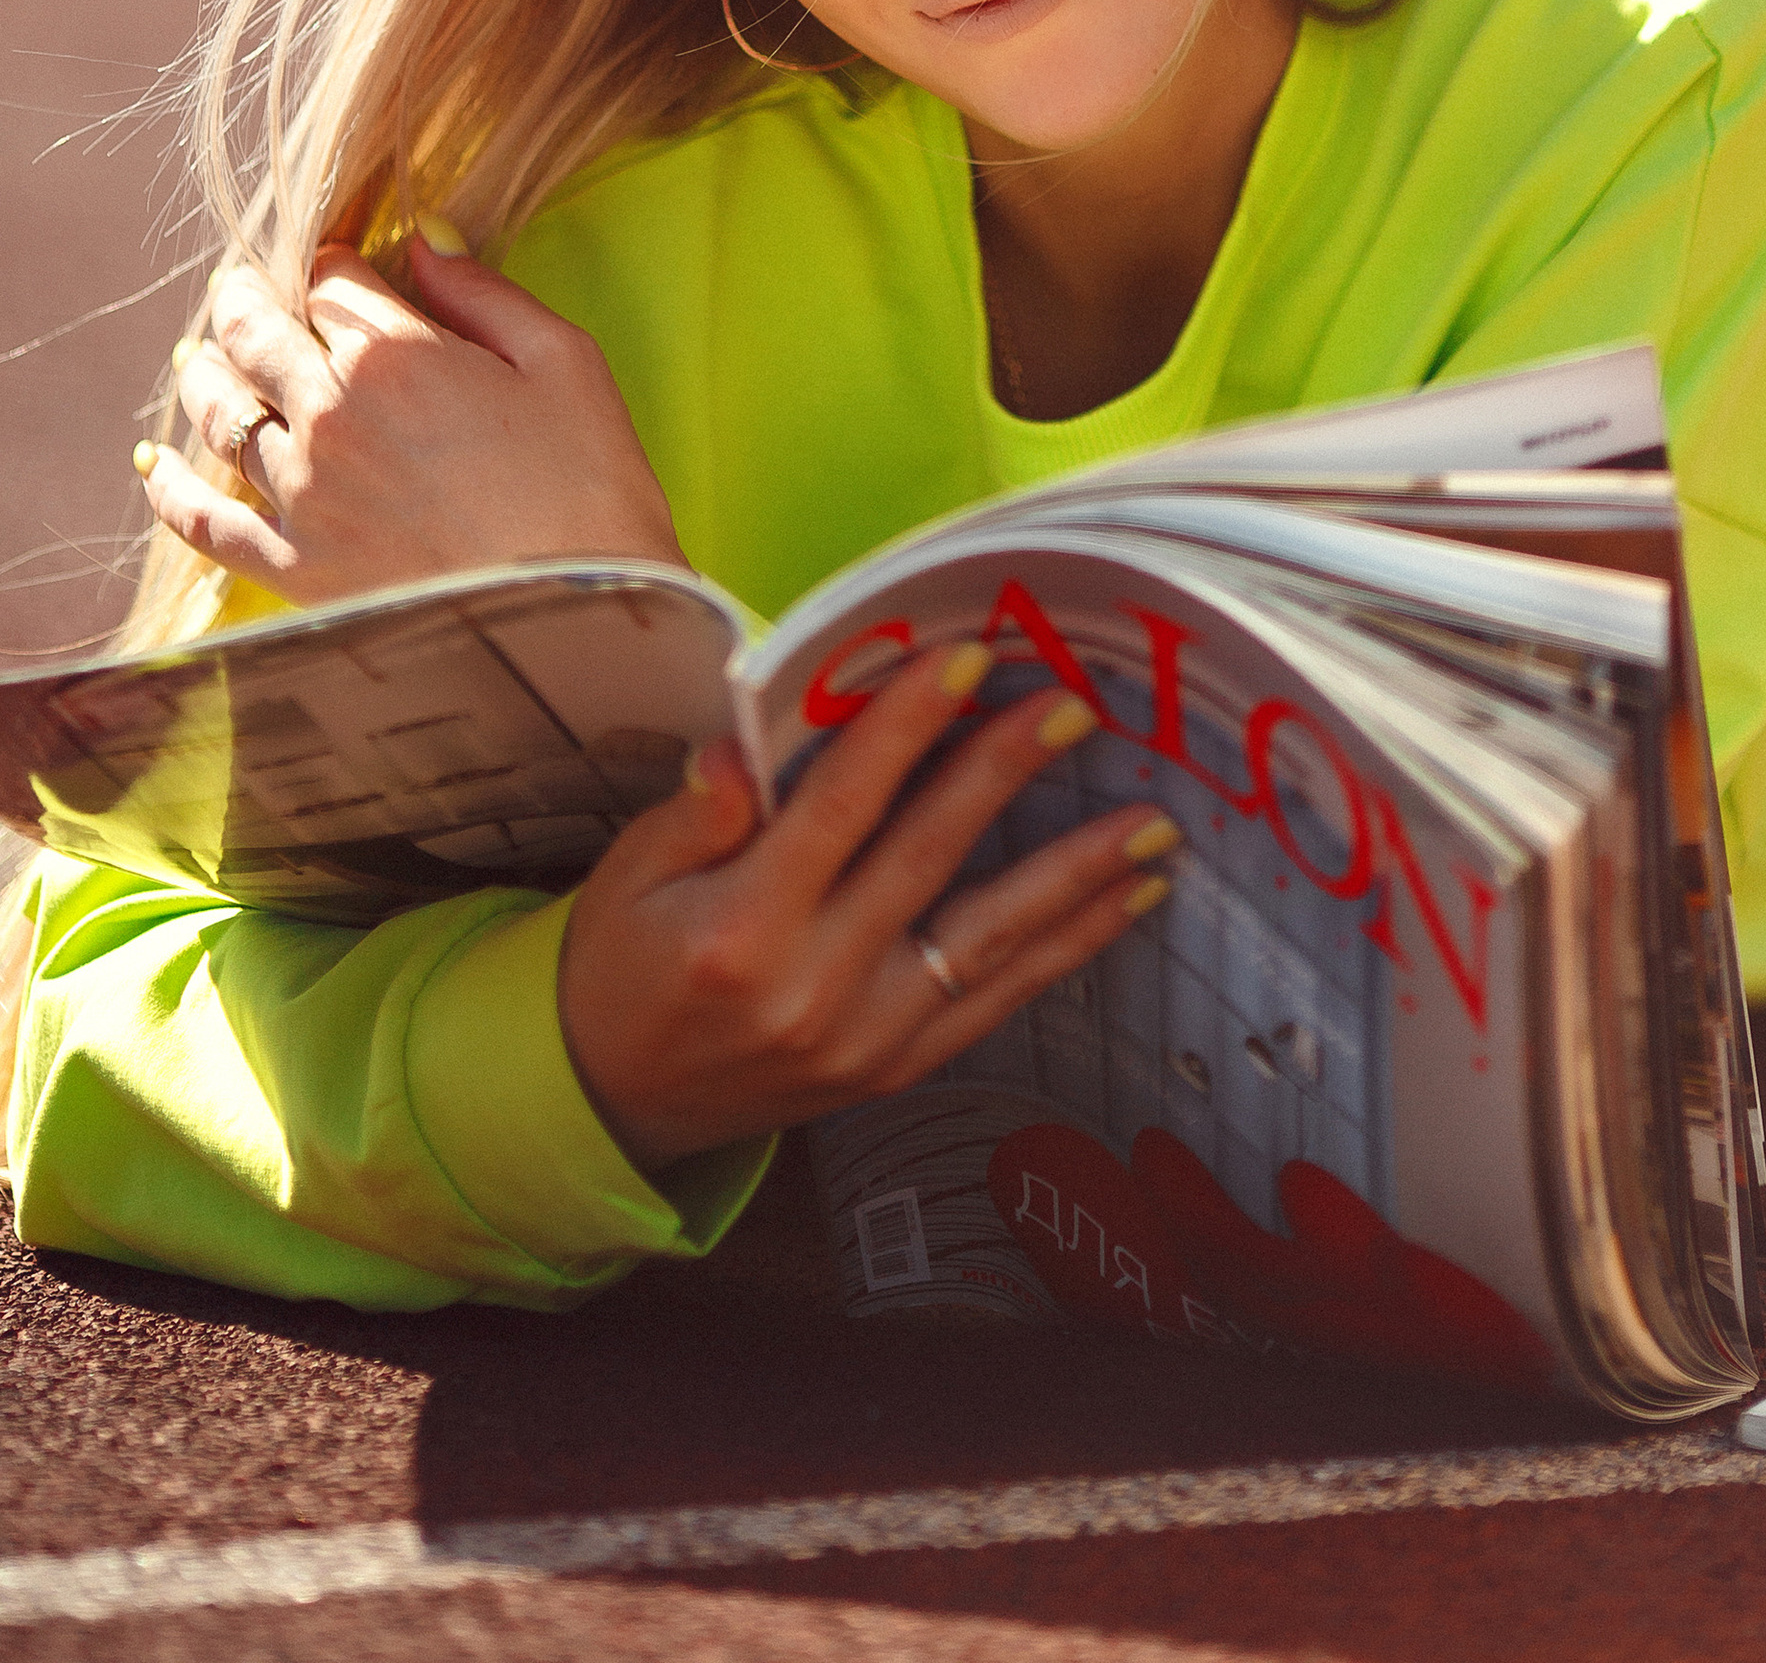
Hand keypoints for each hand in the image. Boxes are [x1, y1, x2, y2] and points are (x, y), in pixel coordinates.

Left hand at [138, 233, 686, 601]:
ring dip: (203, 373)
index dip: (328, 263)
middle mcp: (331, 415)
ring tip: (196, 358)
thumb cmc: (592, 488)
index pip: (328, 280)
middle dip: (242, 300)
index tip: (332, 266)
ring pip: (220, 413)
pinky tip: (154, 466)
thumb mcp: (564, 360)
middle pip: (255, 335)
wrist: (583, 620)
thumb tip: (424, 239)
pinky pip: (204, 521)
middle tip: (237, 289)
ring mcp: (302, 494)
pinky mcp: (292, 567)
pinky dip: (171, 490)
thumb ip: (484, 293)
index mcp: (396, 354)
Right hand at [555, 643, 1177, 1172]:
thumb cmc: (622, 966)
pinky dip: (1065, 951)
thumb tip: (742, 751)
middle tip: (1074, 711)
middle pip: (927, 859)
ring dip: (1076, 878)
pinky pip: (995, 1000)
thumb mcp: (626, 879)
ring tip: (1152, 827)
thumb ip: (693, 816)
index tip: (968, 659)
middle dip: (1005, 776)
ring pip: (987, 940)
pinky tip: (1123, 905)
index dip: (906, 728)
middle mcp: (813, 989)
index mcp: (741, 929)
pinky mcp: (896, 1069)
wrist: (613, 1106)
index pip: (839, 807)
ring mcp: (864, 1039)